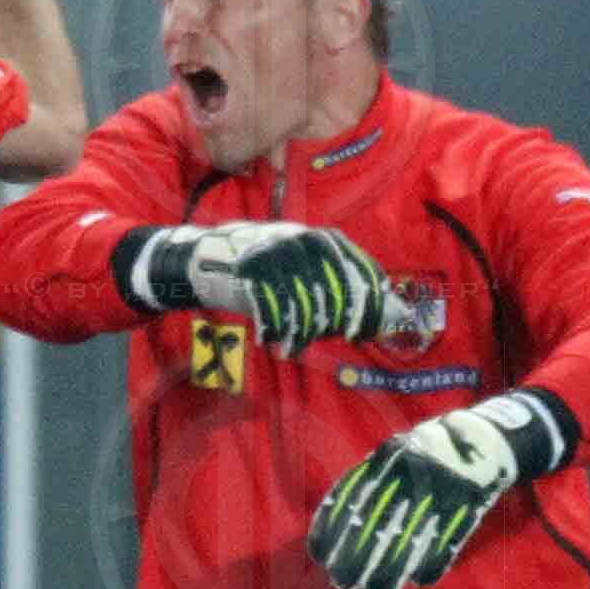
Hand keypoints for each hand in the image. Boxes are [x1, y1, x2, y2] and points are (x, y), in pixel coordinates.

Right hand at [138, 220, 394, 356]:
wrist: (206, 259)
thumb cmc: (264, 273)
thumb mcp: (303, 273)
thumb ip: (337, 289)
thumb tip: (383, 317)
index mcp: (324, 239)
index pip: (359, 270)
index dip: (368, 304)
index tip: (366, 332)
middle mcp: (305, 241)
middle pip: (335, 289)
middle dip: (340, 321)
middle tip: (340, 340)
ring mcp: (277, 253)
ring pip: (303, 302)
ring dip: (301, 332)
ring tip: (292, 348)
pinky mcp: (250, 268)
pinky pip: (271, 307)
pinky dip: (272, 328)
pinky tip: (269, 341)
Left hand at [309, 390, 575, 588]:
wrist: (484, 438)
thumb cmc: (424, 453)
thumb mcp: (390, 456)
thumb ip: (363, 484)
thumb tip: (327, 530)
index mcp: (389, 458)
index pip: (351, 501)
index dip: (332, 532)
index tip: (321, 557)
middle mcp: (415, 473)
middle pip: (378, 526)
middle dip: (356, 561)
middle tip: (343, 582)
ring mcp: (444, 490)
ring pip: (411, 541)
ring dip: (391, 573)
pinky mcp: (470, 505)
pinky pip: (446, 543)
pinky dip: (432, 565)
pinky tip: (418, 579)